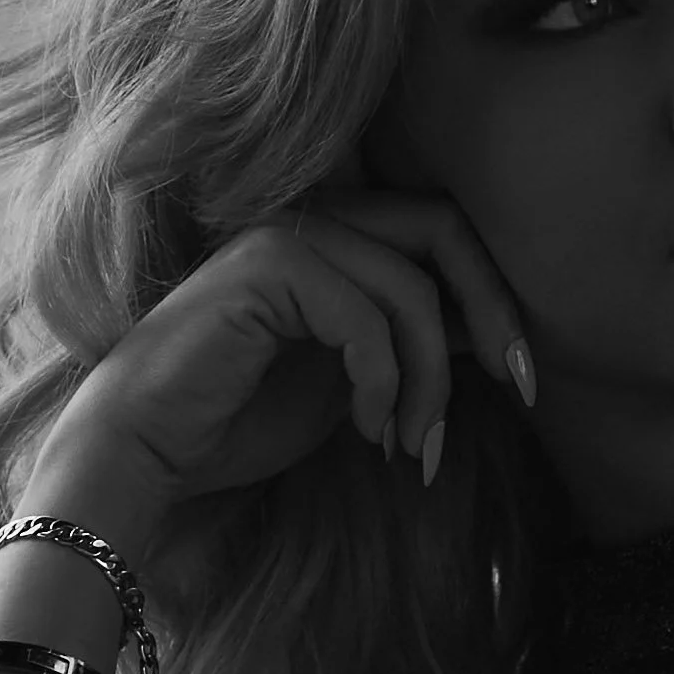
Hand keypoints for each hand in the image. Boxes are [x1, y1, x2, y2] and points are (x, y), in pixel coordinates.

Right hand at [31, 185, 532, 536]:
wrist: (148, 456)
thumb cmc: (240, 422)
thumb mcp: (357, 380)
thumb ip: (412, 342)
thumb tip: (494, 334)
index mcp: (336, 237)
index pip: (443, 234)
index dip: (497, 299)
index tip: (526, 379)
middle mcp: (313, 217)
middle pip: (444, 230)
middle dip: (496, 311)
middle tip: (521, 387)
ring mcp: (284, 234)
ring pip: (410, 289)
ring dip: (430, 381)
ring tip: (413, 448)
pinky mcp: (264, 266)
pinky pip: (365, 318)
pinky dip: (384, 384)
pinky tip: (370, 431)